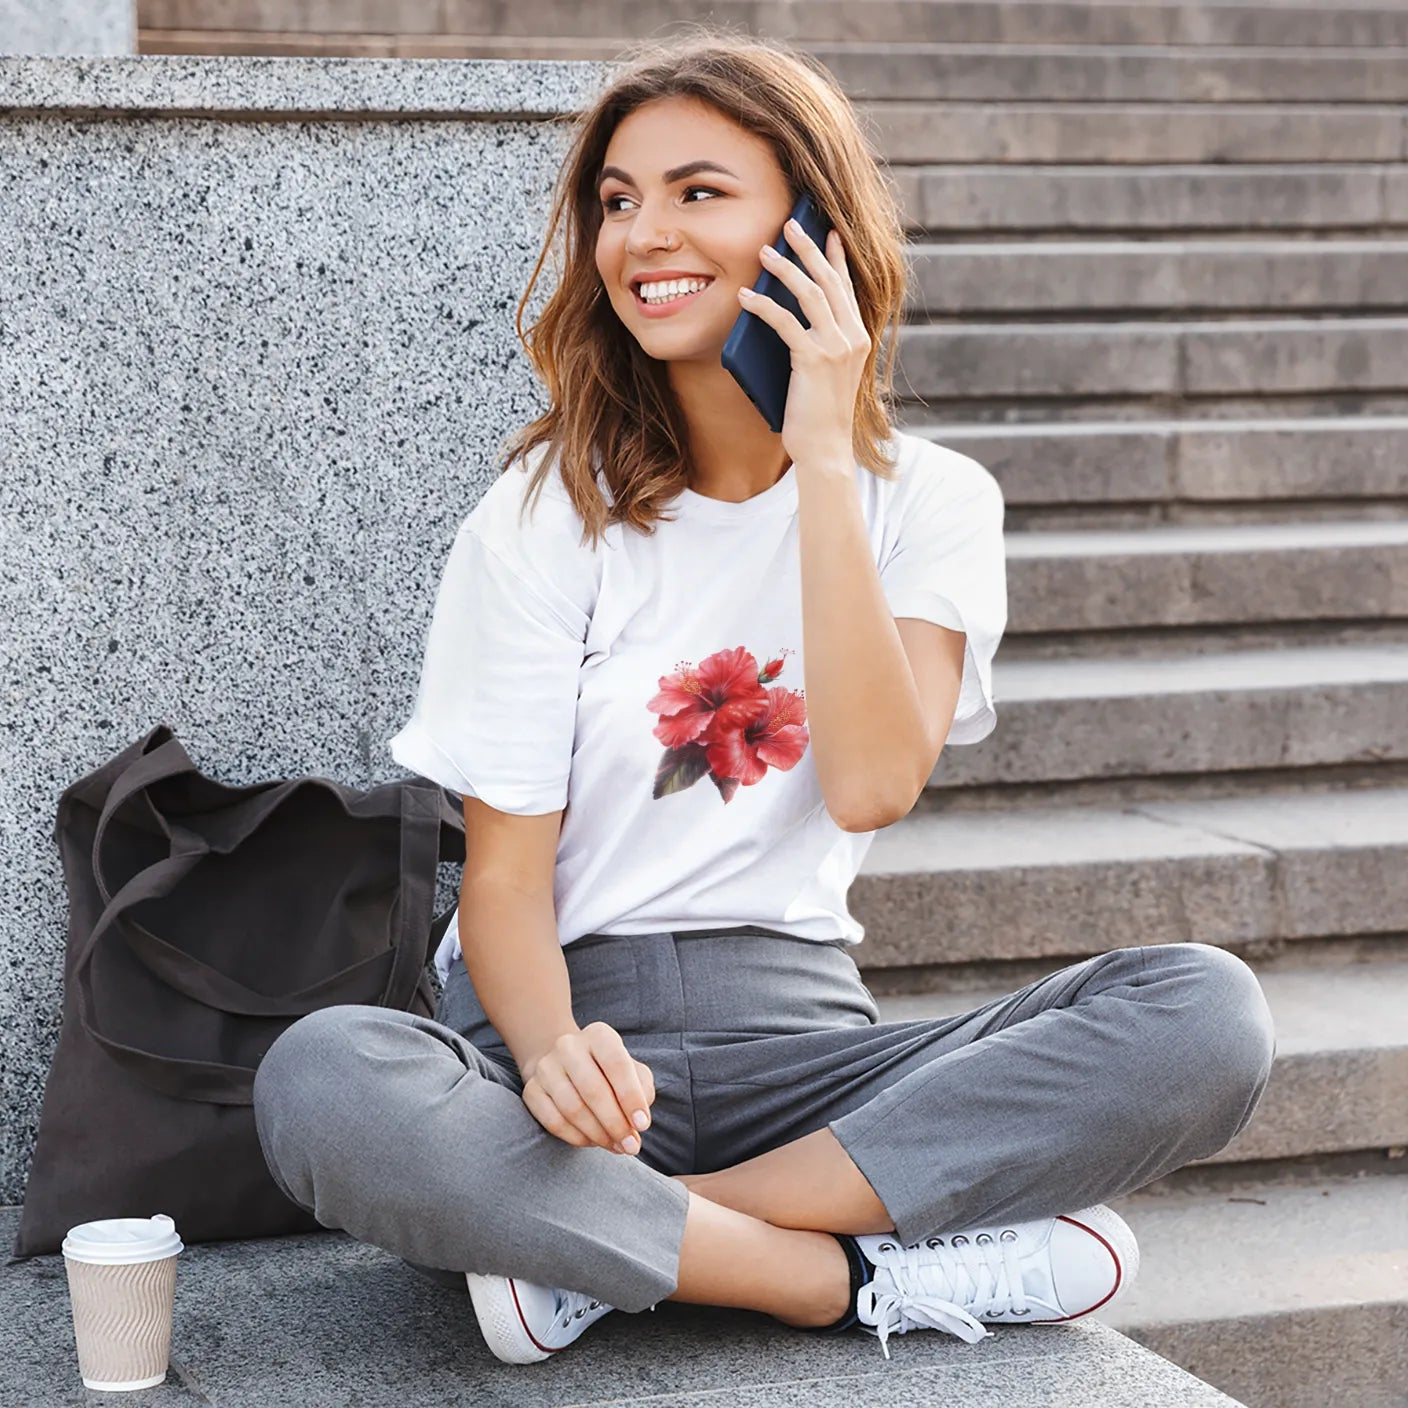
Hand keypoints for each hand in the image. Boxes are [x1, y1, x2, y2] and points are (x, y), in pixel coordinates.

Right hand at [519, 1022, 654, 1154]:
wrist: (566, 1065)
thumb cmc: (609, 1072)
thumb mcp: (633, 1071)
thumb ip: (642, 1090)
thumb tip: (638, 1120)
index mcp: (599, 1035)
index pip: (617, 1064)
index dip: (631, 1097)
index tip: (643, 1125)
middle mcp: (568, 1046)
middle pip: (593, 1090)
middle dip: (616, 1123)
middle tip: (631, 1146)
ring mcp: (546, 1067)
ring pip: (573, 1109)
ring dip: (598, 1134)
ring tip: (616, 1146)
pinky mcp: (531, 1090)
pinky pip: (554, 1121)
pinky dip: (577, 1138)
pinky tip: (593, 1142)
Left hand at [737, 218, 871, 471]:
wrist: (826, 450)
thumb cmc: (818, 417)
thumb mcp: (823, 373)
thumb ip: (815, 344)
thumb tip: (785, 316)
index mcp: (859, 338)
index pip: (847, 288)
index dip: (835, 257)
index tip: (826, 231)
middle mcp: (853, 338)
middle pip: (830, 281)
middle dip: (808, 248)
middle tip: (789, 224)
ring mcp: (837, 348)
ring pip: (810, 293)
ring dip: (785, 268)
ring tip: (763, 252)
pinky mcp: (814, 359)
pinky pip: (785, 322)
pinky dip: (763, 306)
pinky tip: (745, 297)